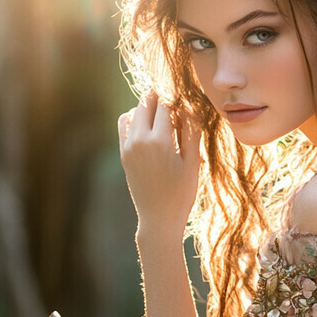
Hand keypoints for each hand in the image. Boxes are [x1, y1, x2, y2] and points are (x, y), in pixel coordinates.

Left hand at [118, 92, 201, 238]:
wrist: (158, 219)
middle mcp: (140, 139)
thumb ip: (191, 131)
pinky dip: (135, 118)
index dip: (176, 98)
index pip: (165, 104)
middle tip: (175, 104)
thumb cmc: (181, 193)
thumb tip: (188, 107)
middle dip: (161, 98)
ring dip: (148, 107)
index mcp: (160, 140)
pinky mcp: (123, 153)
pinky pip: (124, 124)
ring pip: (134, 111)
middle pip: (147, 102)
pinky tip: (150, 126)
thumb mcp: (192, 163)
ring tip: (164, 117)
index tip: (186, 99)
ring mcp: (128, 146)